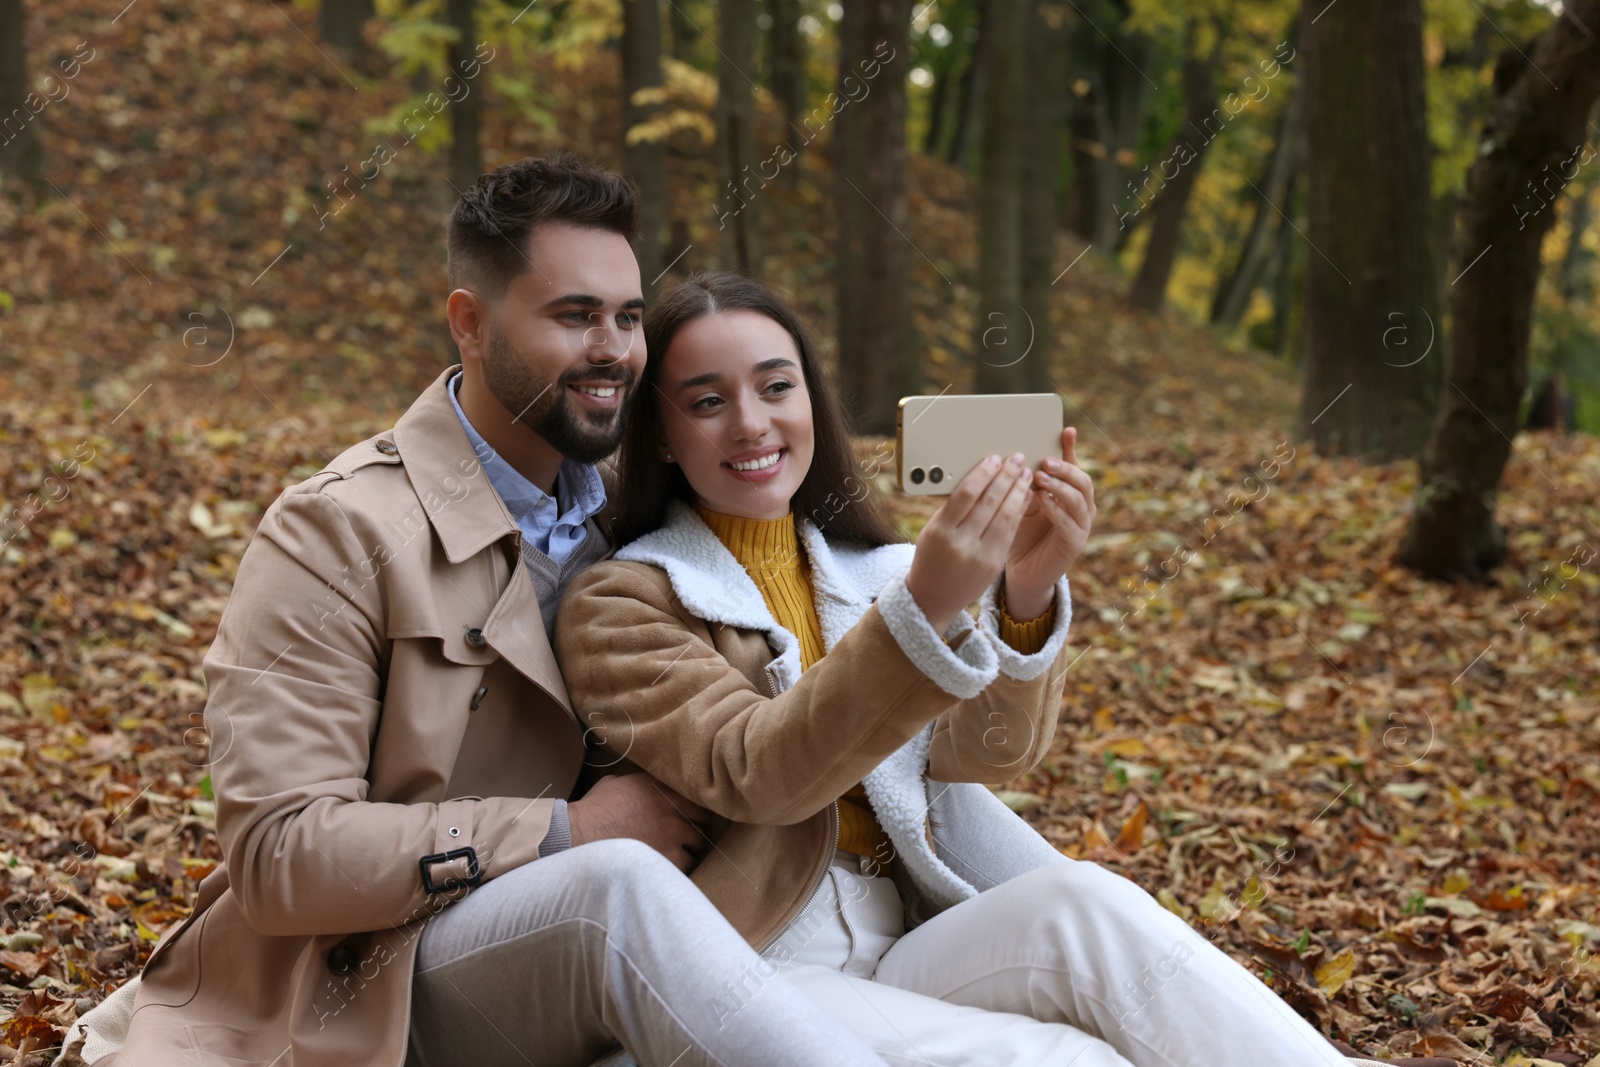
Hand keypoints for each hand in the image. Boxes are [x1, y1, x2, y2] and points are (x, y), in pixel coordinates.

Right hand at [566, 772, 710, 870]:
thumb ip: (639, 783)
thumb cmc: (595, 808)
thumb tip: (645, 785)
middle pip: (702, 821)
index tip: (687, 816)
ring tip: (672, 855)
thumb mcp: (618, 782)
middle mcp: (674, 808)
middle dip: (692, 829)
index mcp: (662, 788)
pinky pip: (685, 865)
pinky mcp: (669, 856)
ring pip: (697, 845)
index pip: (696, 797)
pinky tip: (665, 867)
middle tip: (680, 837)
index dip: (692, 809)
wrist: (582, 832)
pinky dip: (677, 867)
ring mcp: (674, 832)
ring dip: (686, 849)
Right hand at [906, 452, 1035, 633]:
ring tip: (1025, 474)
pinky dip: (1019, 511)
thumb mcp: (933, 532)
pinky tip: (1024, 497)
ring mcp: (981, 556)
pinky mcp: (994, 564)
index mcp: (941, 531)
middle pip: (989, 502)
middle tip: (1017, 459)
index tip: (995, 458)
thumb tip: (981, 479)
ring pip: (1006, 516)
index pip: (967, 494)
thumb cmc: (931, 558)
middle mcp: (961, 543)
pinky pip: (1010, 532)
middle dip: (1006, 477)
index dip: (984, 473)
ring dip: (1018, 492)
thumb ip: (953, 510)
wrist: (933, 599)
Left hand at [1003, 427, 1095, 619]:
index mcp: (1068, 492)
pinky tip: (1043, 500)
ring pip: (1080, 499)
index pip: (1072, 465)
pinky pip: (1070, 523)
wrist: (1020, 570)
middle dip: (1065, 468)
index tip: (1066, 430)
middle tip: (1045, 461)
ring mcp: (1081, 525)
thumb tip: (1013, 456)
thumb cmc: (1017, 533)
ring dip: (1060, 486)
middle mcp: (1081, 506)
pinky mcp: (1074, 544)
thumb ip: (1023, 483)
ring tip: (1041, 477)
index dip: (1071, 448)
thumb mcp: (1020, 502)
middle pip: (1082, 480)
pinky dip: (1057, 509)